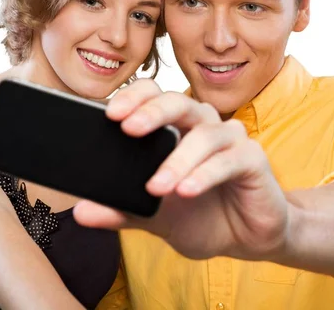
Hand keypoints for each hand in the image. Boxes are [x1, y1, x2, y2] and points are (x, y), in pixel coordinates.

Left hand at [74, 79, 288, 260]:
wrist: (245, 238)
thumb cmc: (201, 215)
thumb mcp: (152, 216)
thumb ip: (119, 210)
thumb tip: (80, 211)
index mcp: (177, 128)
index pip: (154, 96)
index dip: (134, 97)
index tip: (111, 114)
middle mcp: (203, 125)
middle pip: (179, 102)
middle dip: (153, 113)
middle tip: (128, 128)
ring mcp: (231, 139)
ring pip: (204, 134)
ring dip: (178, 159)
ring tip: (156, 187)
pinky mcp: (253, 159)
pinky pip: (229, 160)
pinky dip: (206, 174)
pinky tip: (187, 190)